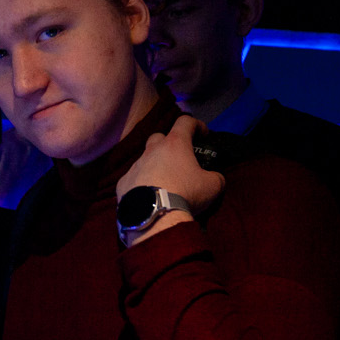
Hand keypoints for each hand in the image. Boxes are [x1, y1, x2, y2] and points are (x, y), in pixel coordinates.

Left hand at [116, 115, 225, 244]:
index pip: (185, 121)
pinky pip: (134, 178)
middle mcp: (152, 150)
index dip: (196, 125)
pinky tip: (147, 197)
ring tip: (163, 183)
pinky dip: (141, 184)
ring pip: (144, 159)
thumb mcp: (213, 186)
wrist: (154, 218)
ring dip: (154, 166)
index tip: (203, 134)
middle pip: (159, 137)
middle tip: (178, 159)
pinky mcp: (123, 183)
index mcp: (174, 144)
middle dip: (169, 143)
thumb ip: (216, 177)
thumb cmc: (186, 194)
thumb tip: (215, 178)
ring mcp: (135, 166)